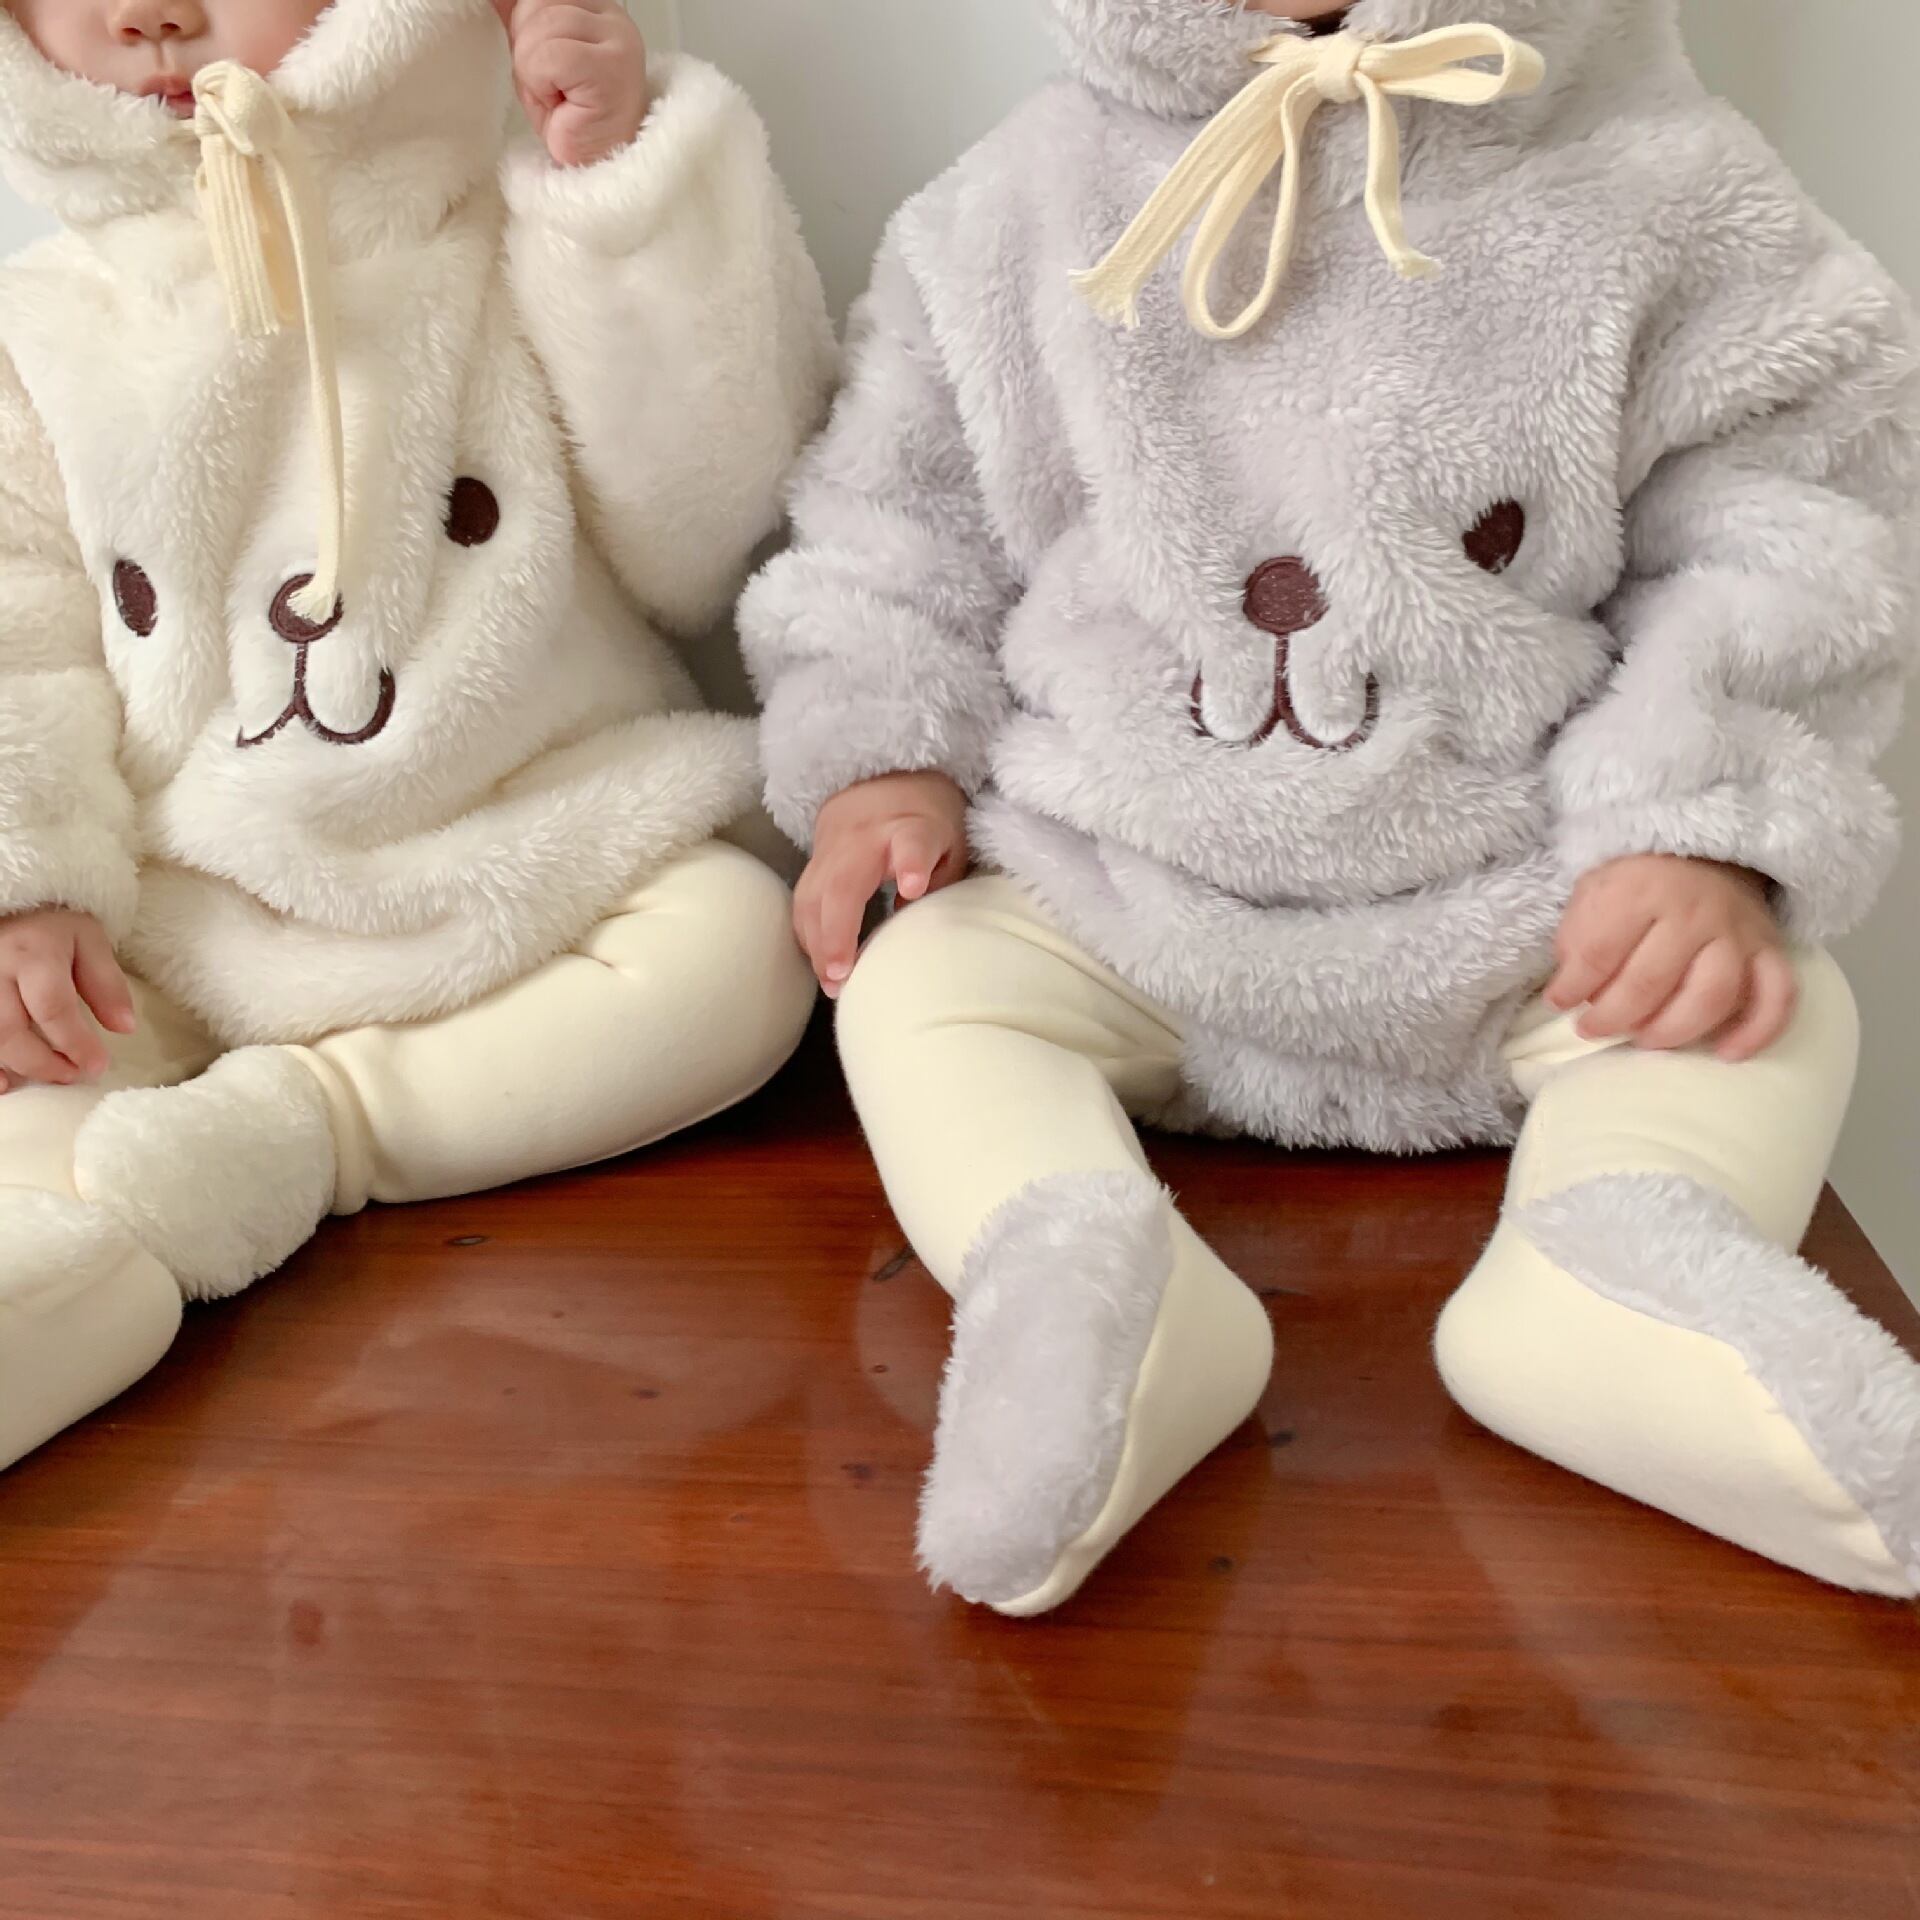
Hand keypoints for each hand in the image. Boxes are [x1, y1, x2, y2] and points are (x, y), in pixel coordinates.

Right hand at [0, 907, 135, 1093]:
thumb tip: (124, 1028)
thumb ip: (105, 983)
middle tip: (73, 1076)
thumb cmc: (48, 924)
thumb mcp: (87, 940)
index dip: (76, 1043)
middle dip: (43, 1063)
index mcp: (32, 952)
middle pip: (9, 1030)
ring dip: (15, 1068)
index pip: (52, 1007)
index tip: (98, 1065)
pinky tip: (5, 1084)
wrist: (5, 898)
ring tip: (49, 1076)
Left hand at [494, 0, 649, 168]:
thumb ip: (521, 16)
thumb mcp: (536, 52)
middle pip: (537, 3)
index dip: (526, 25)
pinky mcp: (611, 69)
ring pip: (541, 28)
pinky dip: (541, 84)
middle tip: (552, 87)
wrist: (595, 170)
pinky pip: (549, 57)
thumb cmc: (572, 119)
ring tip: (559, 98)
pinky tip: (563, 105)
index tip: (547, 67)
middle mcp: (614, 19)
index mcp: (597, 8)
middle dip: (528, 48)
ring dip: (534, 70)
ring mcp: (618, 40)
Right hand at [796, 772, 969, 997]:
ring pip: (813, 897)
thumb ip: (939, 882)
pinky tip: (819, 963)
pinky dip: (808, 936)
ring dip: (817, 943)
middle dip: (837, 932)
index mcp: (911, 829)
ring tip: (831, 983)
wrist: (882, 781)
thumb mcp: (952, 844)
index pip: (912, 844)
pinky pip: (803, 902)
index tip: (913, 886)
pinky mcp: (813, 863)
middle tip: (842, 974)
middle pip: (842, 884)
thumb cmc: (926, 820)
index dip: (911, 864)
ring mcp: (832, 850)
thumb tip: (911, 923)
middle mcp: (864, 839)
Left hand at [1546, 855, 1795, 1062]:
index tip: (1558, 1003)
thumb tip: (1570, 991)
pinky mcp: (1770, 949)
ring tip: (1645, 1040)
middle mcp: (1695, 912)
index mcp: (1642, 890)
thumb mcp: (1595, 890)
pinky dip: (1757, 1031)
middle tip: (1593, 1029)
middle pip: (1651, 982)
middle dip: (1614, 1016)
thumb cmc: (1640, 879)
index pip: (1600, 952)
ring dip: (1674, 1030)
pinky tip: (1727, 1054)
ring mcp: (1737, 933)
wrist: (1706, 850)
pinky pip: (1777, 996)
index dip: (1572, 987)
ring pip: (1712, 996)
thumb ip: (1578, 935)